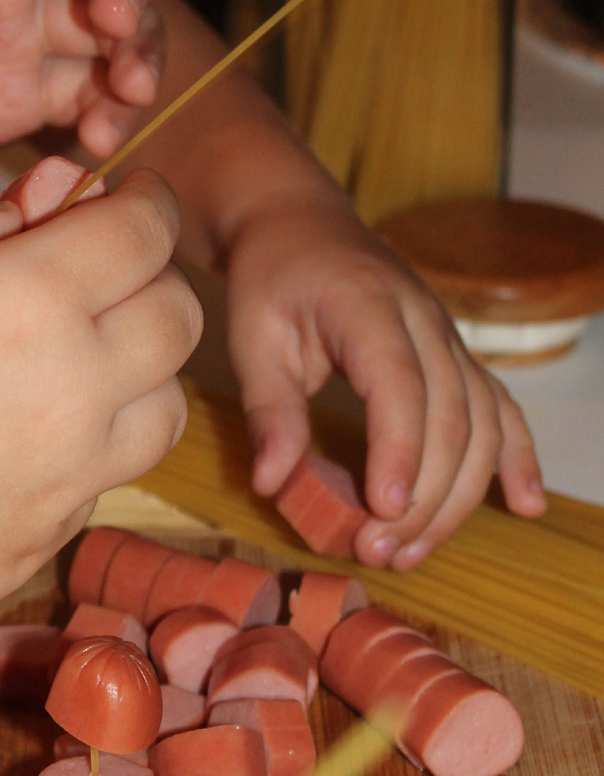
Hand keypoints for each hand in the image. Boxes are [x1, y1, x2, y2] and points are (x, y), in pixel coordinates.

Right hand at [0, 166, 200, 663]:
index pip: (148, 233)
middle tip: (102, 268)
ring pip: (167, 410)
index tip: (129, 195)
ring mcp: (69, 481)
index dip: (149, 201)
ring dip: (142, 367)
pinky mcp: (44, 543)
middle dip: (154, 276)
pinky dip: (92, 444)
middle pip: (181, 319)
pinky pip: (107, 480)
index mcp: (33, 303)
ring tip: (77, 353)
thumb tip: (21, 212)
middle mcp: (77, 393)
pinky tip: (22, 433)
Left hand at [223, 186, 545, 570]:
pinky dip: (517, 456)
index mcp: (368, 305)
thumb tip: (273, 483)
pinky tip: (525, 504)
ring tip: (411, 552)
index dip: (398, 453)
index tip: (382, 513)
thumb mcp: (251, 335)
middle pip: (449, 417)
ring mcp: (448, 338)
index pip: (400, 386)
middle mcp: (424, 320)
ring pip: (481, 423)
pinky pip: (500, 406)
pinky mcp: (456, 355)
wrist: (300, 223)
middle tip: (379, 551)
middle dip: (423, 495)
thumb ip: (269, 408)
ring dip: (457, 496)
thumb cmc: (272, 278)